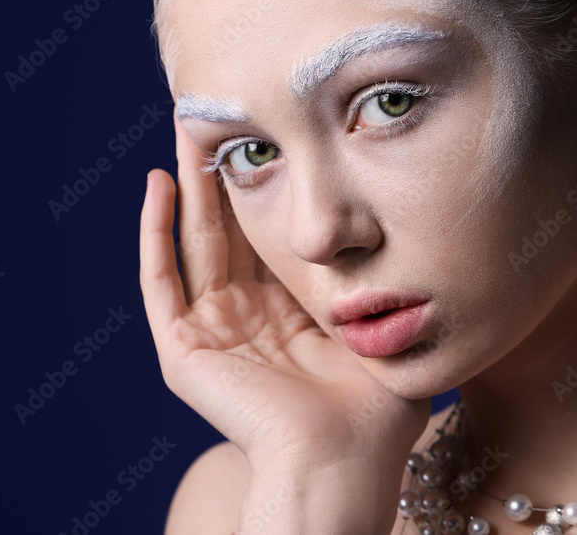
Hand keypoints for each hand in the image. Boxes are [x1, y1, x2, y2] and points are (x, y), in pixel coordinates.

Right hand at [139, 118, 428, 475]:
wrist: (343, 462)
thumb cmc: (376, 411)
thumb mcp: (383, 331)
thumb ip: (387, 290)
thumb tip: (423, 241)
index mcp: (292, 316)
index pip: (273, 236)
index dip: (270, 186)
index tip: (276, 132)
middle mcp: (248, 319)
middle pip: (230, 229)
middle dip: (225, 173)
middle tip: (223, 113)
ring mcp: (212, 333)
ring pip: (194, 243)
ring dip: (188, 187)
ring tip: (186, 127)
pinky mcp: (183, 350)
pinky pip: (160, 281)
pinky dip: (153, 233)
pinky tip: (158, 183)